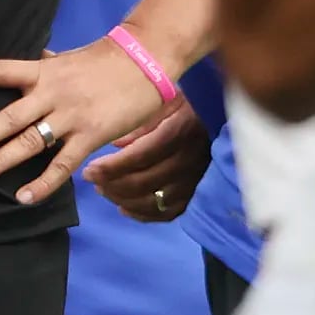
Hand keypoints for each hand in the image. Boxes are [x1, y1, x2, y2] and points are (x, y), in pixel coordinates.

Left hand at [0, 33, 170, 205]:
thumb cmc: (104, 60)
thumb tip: (29, 61)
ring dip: (1, 160)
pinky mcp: (90, 136)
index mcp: (43, 72)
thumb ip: (45, 66)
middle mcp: (52, 94)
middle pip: (8, 118)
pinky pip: (61, 164)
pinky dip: (42, 183)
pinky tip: (23, 197)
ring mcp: (70, 117)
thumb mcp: (67, 59)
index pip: (1, 71)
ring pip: (29, 142)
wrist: (145, 61)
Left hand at [88, 96, 212, 222]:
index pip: (141, 156)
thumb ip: (142, 123)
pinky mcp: (196, 193)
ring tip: (104, 190)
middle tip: (92, 179)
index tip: (89, 169)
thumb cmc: (189, 104)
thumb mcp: (167, 100)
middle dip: (112, 185)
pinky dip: (144, 214)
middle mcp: (189, 160)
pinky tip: (125, 208)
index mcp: (180, 131)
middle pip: (143, 182)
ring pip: (153, 201)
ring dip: (123, 200)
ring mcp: (194, 180)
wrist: (225, 117)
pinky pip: (167, 213)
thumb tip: (116, 144)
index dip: (112, 167)